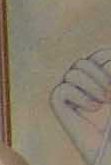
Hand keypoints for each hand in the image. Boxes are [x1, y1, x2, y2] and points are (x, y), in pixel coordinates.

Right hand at [52, 48, 110, 164]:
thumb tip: (107, 65)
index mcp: (100, 79)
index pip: (100, 55)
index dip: (109, 60)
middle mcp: (82, 85)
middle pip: (84, 60)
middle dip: (101, 74)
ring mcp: (69, 96)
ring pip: (74, 71)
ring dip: (92, 85)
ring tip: (103, 102)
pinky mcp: (59, 108)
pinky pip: (62, 90)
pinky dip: (80, 97)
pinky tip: (93, 109)